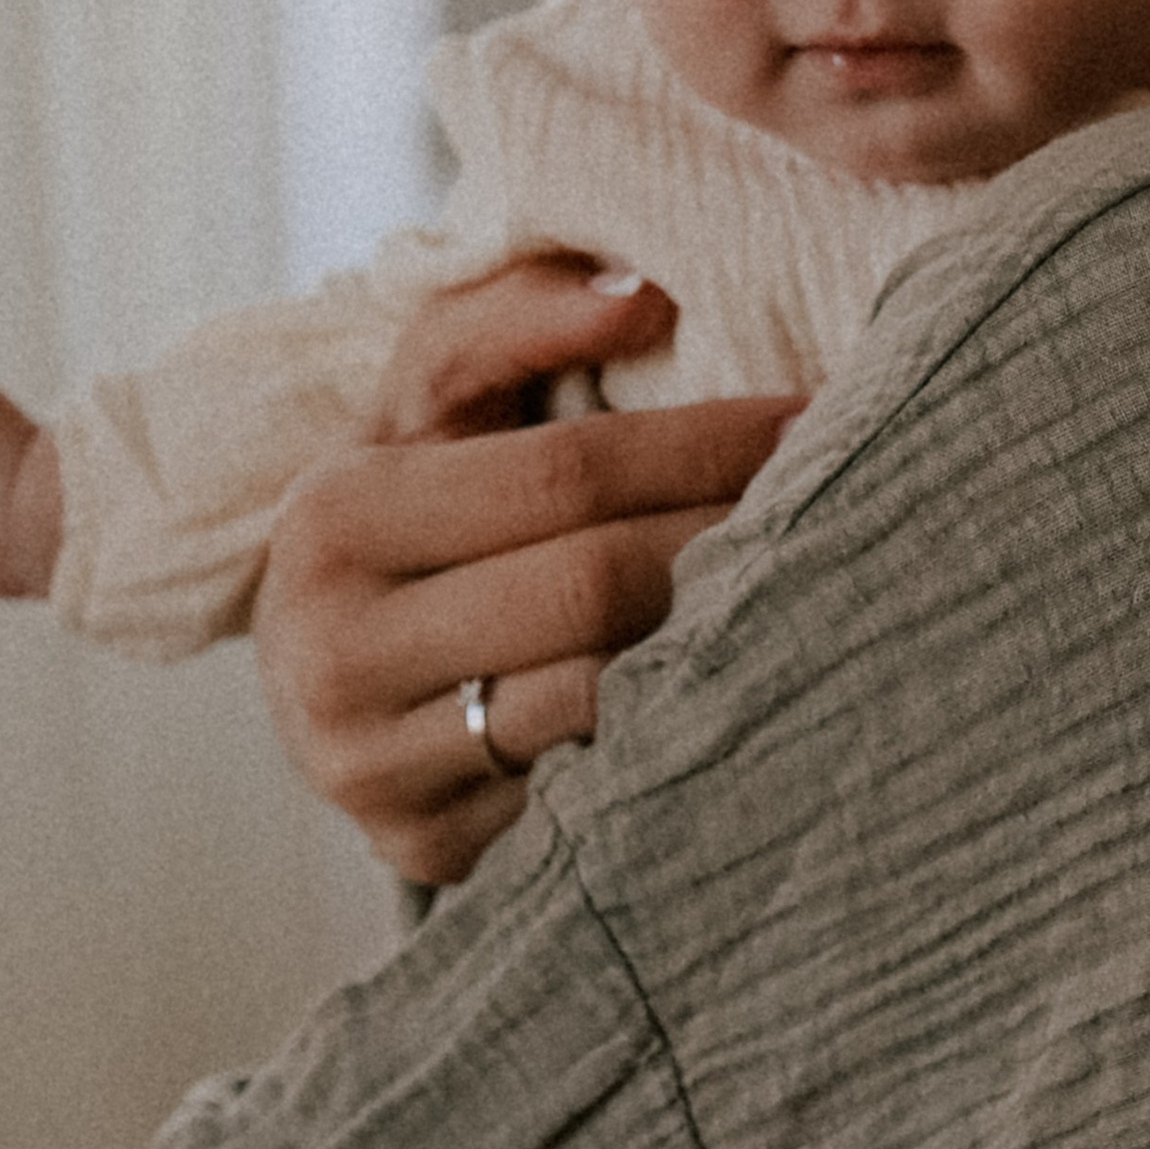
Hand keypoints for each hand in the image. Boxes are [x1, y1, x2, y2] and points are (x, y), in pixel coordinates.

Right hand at [260, 262, 799, 887]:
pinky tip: (741, 680)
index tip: (805, 416)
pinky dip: (675, 728)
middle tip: (836, 498)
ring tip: (804, 582)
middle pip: (594, 589)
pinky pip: (592, 786)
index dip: (700, 442)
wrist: (313, 675)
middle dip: (730, 538)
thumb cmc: (404, 511)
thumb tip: (639, 296)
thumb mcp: (425, 403)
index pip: (561, 472)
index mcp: (334, 519)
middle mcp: (336, 654)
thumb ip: (511, 319)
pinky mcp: (428, 852)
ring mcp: (378, 770)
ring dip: (719, 638)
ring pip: (602, 698)